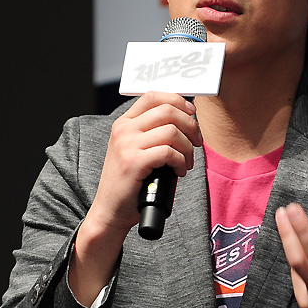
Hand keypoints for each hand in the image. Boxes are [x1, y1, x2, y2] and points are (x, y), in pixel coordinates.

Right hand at [88, 92, 202, 235]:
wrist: (111, 211)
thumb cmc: (130, 183)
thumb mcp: (136, 150)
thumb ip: (154, 133)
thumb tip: (188, 119)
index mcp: (124, 123)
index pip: (153, 96)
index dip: (178, 101)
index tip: (192, 114)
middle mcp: (123, 129)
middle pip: (168, 110)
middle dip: (190, 126)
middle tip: (197, 143)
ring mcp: (126, 145)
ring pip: (172, 131)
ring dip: (188, 148)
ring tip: (186, 163)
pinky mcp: (133, 162)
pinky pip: (169, 152)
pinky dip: (181, 162)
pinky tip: (179, 171)